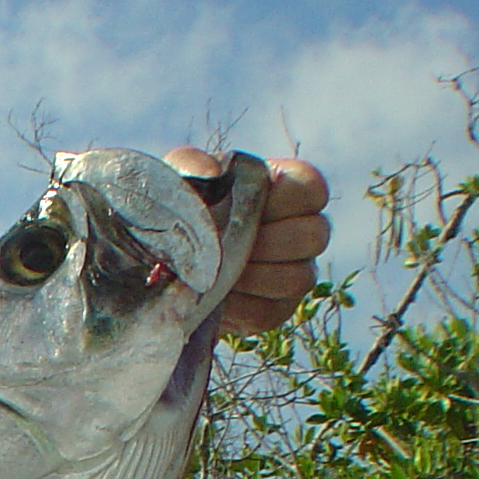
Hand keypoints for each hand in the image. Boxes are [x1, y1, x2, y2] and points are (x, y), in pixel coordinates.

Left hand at [167, 148, 330, 335]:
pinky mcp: (276, 310)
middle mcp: (303, 230)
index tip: (248, 205)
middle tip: (228, 243)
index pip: (314, 189)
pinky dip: (240, 306)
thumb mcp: (183, 180)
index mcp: (288, 190)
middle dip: (267, 241)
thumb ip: (194, 166)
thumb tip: (213, 175)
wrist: (163, 264)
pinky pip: (271, 312)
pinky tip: (217, 295)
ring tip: (219, 270)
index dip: (285, 200)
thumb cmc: (186, 210)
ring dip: (253, 275)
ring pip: (300, 277)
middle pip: (315, 235)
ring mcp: (295, 272)